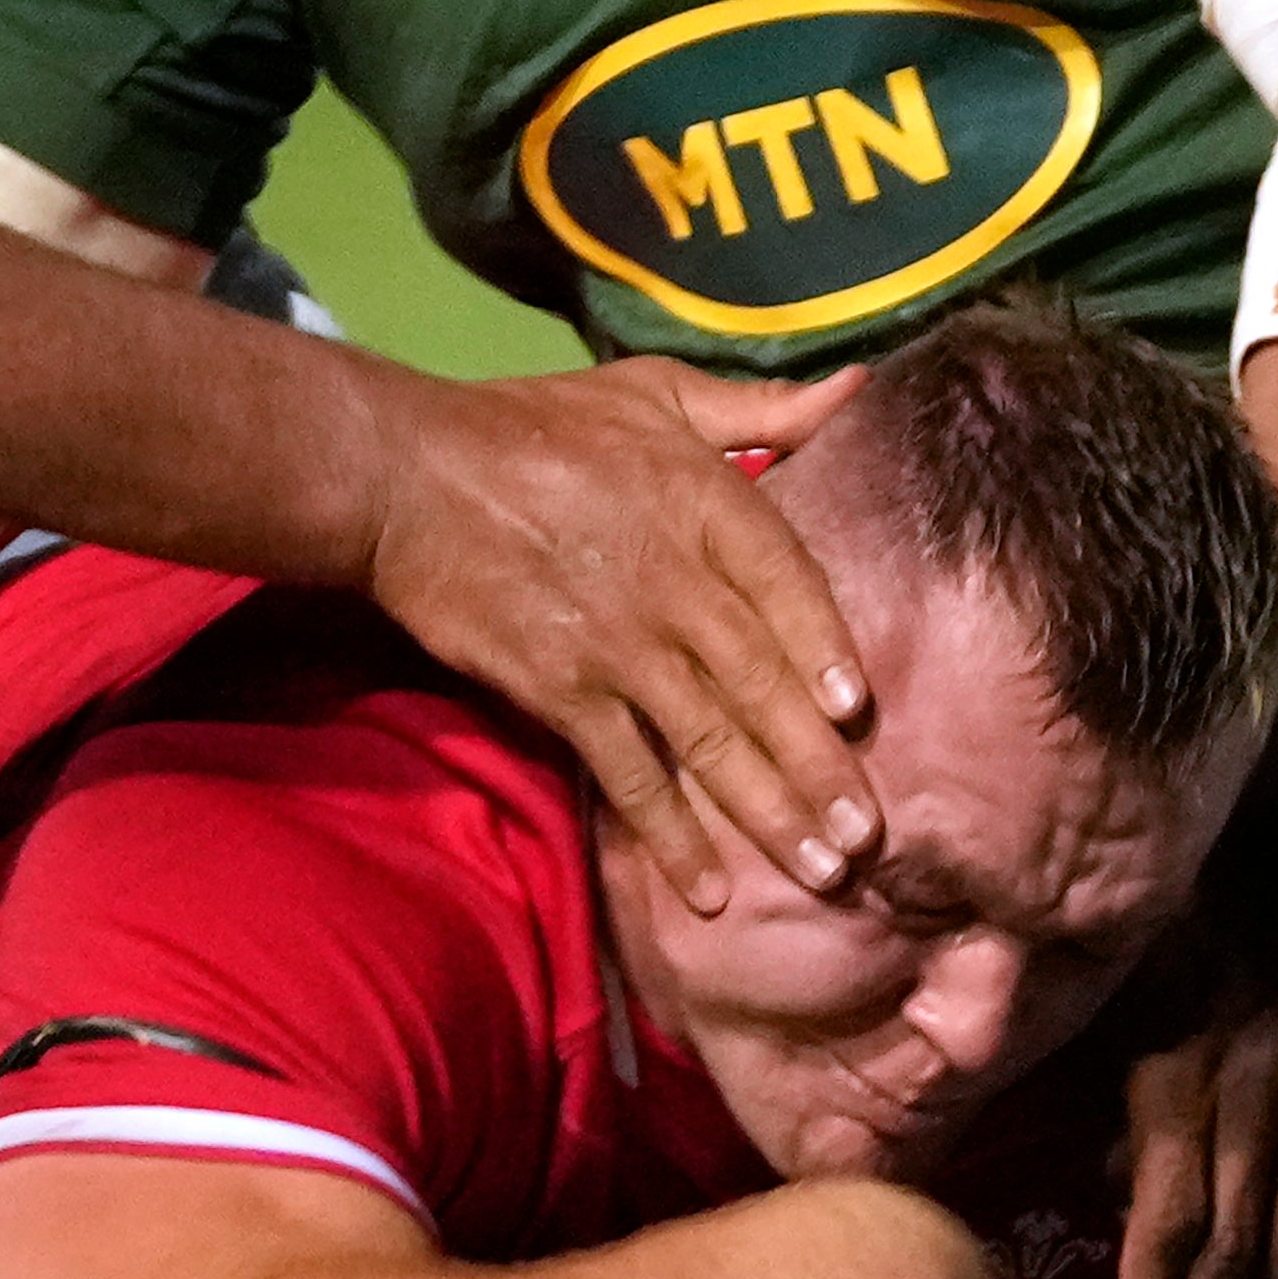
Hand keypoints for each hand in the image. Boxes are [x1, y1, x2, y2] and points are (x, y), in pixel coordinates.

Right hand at [365, 355, 880, 912]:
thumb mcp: (656, 395)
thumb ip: (762, 407)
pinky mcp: (561, 691)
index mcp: (705, 502)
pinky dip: (668, 833)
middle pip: (763, 682)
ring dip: (767, 812)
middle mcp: (673, 582)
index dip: (827, 646)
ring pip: (709, 739)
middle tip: (868, 837)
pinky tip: (706, 889)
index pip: (790, 581)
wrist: (408, 476)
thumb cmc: (536, 428)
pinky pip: (628, 773)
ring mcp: (618, 645)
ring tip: (820, 871)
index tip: (862, 711)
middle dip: (819, 766)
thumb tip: (859, 389)